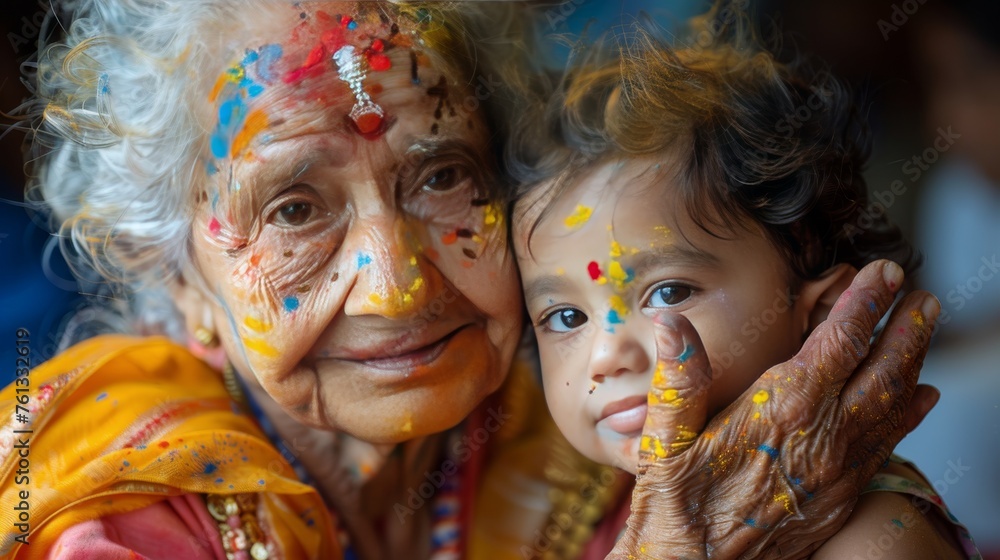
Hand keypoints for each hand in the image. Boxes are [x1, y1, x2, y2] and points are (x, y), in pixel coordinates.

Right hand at [608, 260, 939, 558]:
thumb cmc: (677, 505)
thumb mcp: (666, 438)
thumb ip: (679, 378)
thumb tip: (671, 322)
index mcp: (782, 410)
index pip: (839, 342)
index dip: (865, 302)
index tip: (883, 273)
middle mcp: (822, 435)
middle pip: (882, 369)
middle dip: (906, 326)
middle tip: (923, 294)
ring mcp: (838, 467)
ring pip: (893, 404)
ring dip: (913, 362)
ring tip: (924, 328)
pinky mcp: (841, 494)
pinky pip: (887, 444)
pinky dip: (909, 413)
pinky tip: (920, 397)